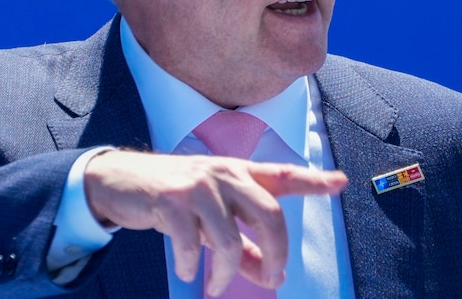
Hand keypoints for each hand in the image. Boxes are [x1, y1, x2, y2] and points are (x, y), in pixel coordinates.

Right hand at [83, 150, 347, 295]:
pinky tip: (188, 272)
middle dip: (276, 255)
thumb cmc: (177, 201)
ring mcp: (199, 184)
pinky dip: (191, 266)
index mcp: (239, 173)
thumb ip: (244, 244)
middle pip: (269, 215)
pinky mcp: (172, 199)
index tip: (340, 182)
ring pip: (229, 240)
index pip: (284, 176)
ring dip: (225, 274)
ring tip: (214, 286)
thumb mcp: (214, 219)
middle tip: (273, 280)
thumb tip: (272, 277)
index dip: (314, 181)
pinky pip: (192, 244)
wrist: (121, 181)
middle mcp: (225, 173)